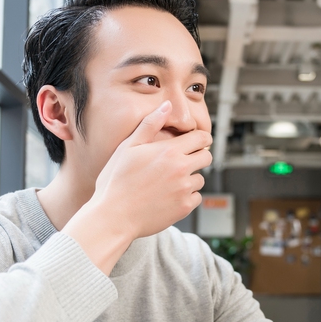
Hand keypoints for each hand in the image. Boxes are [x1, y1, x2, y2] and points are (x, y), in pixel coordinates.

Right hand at [62, 101, 211, 273]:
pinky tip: (169, 197)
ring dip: (190, 179)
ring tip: (168, 182)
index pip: (202, 138)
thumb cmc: (116, 181)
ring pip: (200, 179)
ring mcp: (184, 190)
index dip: (201, 138)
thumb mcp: (128, 147)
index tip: (198, 142)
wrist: (113, 216)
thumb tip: (167, 105)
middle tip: (183, 161)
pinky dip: (186, 197)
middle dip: (198, 157)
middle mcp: (181, 169)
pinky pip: (196, 198)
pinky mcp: (184, 208)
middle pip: (206, 157)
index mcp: (169, 151)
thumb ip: (150, 124)